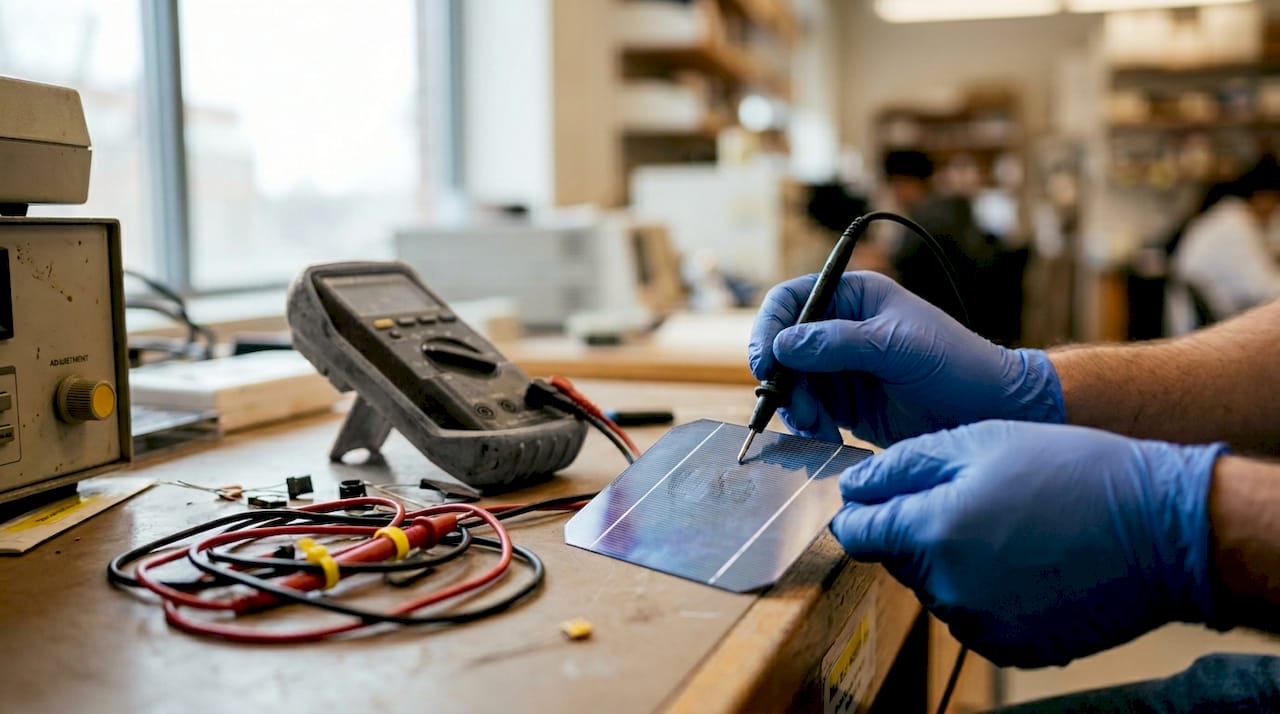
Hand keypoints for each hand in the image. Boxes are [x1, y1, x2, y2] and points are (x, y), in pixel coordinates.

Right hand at [747, 271, 1062, 445]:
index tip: (765, 363)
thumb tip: (782, 344)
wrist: (990, 413)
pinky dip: (809, 426)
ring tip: (818, 427)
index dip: (769, 328)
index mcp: (854, 298)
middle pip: (782, 347)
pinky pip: (809, 412)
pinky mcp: (845, 405)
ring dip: (795, 408)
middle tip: (797, 408)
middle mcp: (840, 329)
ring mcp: (841, 369)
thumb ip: (838, 344)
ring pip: (791, 384)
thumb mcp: (897, 347)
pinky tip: (827, 437)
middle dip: (782, 379)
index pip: (791, 300)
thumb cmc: (956, 365)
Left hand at [832, 421, 1228, 666]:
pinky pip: (974, 616)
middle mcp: (947, 587)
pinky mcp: (1013, 648)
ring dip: (955, 560)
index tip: (879, 498)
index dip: (863, 511)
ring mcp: (980, 624)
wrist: (1164, 531)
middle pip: (898, 559)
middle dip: (919, 530)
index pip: (857, 532)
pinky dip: (989, 592)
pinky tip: (1029, 561)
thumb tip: (853, 486)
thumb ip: (903, 464)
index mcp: (932, 531)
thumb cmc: (1075, 472)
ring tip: (1013, 527)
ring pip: (937, 588)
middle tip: (976, 498)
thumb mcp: (980, 440)